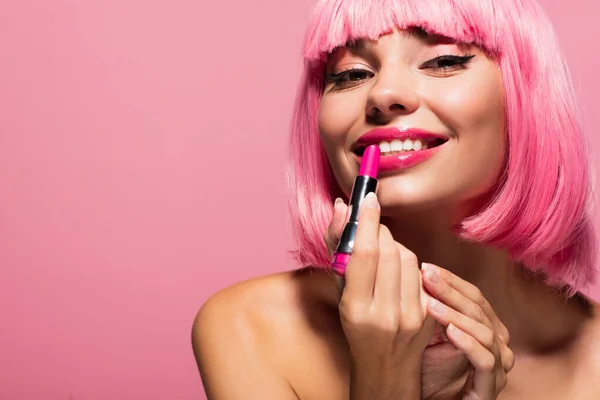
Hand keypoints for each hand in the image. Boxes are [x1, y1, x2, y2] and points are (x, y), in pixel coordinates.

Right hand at [324, 194, 436, 398]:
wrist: (385, 366)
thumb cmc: (355, 325)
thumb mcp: (340, 292)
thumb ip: (338, 248)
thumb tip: (342, 208)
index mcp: (355, 309)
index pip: (365, 254)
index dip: (368, 221)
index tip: (368, 199)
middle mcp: (385, 314)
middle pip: (390, 252)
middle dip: (381, 232)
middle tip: (373, 228)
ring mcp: (411, 317)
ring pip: (409, 258)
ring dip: (396, 245)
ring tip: (384, 253)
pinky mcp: (428, 315)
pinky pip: (420, 272)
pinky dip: (408, 263)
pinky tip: (398, 271)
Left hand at [421, 263, 514, 398]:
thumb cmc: (427, 374)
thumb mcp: (427, 336)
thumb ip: (430, 310)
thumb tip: (414, 273)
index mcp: (486, 329)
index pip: (474, 296)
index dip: (452, 280)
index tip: (426, 267)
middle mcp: (497, 346)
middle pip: (480, 309)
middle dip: (452, 290)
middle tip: (426, 276)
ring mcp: (497, 368)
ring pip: (486, 332)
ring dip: (457, 314)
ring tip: (430, 304)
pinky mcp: (489, 389)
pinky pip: (486, 361)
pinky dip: (469, 343)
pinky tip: (450, 332)